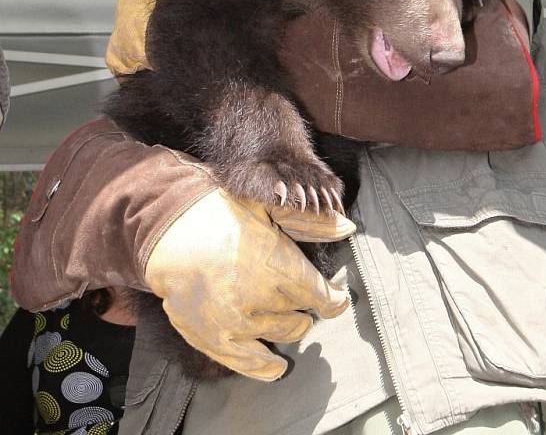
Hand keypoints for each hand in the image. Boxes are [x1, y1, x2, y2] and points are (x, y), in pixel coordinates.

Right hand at [144, 188, 354, 380]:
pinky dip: (267, 367)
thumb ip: (310, 221)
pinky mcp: (216, 339)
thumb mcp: (267, 207)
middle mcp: (262, 299)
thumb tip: (348, 227)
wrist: (169, 231)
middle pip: (302, 315)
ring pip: (283, 334)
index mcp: (279, 266)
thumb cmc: (220, 213)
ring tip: (274, 308)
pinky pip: (252, 364)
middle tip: (291, 291)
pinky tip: (275, 365)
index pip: (322, 297)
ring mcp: (239, 323)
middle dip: (303, 304)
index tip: (333, 295)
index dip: (332, 298)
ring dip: (287, 324)